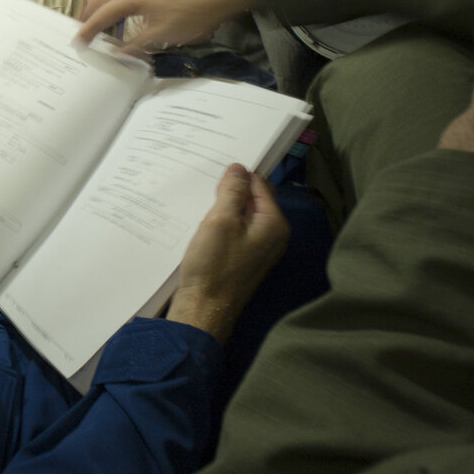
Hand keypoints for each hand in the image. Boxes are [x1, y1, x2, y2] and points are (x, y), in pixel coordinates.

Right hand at [76, 0, 261, 54]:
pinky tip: (126, 11)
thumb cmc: (194, 12)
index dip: (88, 29)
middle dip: (89, 11)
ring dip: (102, 4)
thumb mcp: (164, 35)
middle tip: (81, 27)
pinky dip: (117, 0)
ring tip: (98, 18)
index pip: (102, 15)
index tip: (77, 42)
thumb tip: (118, 53)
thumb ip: (138, 45)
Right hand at [166, 165, 289, 342]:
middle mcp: (272, 236)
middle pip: (252, 201)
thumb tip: (239, 168)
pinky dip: (221, 224)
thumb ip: (232, 192)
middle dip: (231, 189)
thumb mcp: (221, 221)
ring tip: (200, 196)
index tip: (215, 163)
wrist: (203, 310)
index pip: (260, 185)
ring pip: (241, 217)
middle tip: (205, 177)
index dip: (239, 173)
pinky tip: (202, 221)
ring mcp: (258, 250)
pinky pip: (235, 233)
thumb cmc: (214, 265)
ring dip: (223, 207)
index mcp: (273, 224)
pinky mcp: (243, 261)